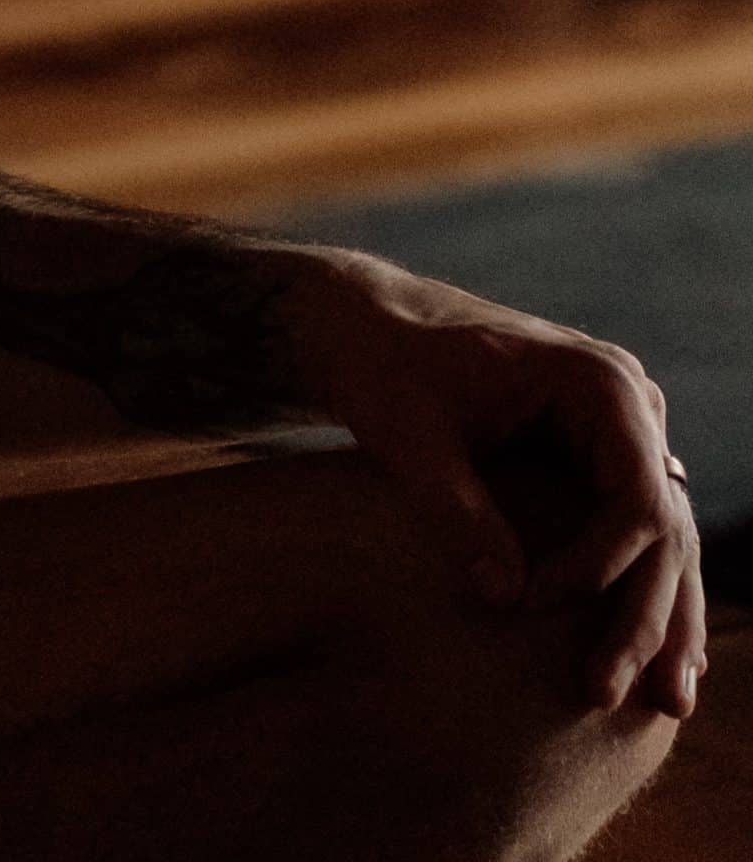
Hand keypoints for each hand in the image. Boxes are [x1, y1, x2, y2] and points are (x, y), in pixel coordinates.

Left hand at [283, 246, 703, 718]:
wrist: (373, 329)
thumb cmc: (387, 370)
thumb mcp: (412, 436)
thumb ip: (458, 509)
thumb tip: (508, 598)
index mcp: (595, 381)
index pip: (635, 495)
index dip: (597, 565)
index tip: (532, 605)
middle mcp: (628, 403)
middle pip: (662, 525)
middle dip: (645, 616)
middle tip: (607, 693)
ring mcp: (621, 431)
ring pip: (663, 537)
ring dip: (660, 618)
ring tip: (665, 706)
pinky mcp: (600, 457)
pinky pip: (636, 532)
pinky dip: (642, 591)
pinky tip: (651, 662)